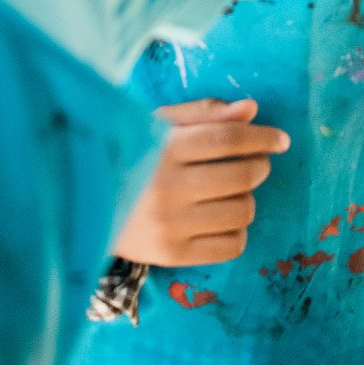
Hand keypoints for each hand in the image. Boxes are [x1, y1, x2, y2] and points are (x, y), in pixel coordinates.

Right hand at [113, 97, 288, 266]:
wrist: (83, 207)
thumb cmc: (129, 157)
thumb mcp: (159, 125)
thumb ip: (205, 114)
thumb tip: (251, 109)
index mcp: (164, 147)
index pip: (229, 138)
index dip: (262, 137)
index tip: (280, 139)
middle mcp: (168, 187)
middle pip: (242, 175)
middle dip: (260, 165)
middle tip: (256, 162)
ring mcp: (170, 225)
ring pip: (242, 211)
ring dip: (249, 197)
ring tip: (233, 190)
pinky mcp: (171, 255)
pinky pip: (231, 245)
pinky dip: (238, 229)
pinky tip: (224, 216)